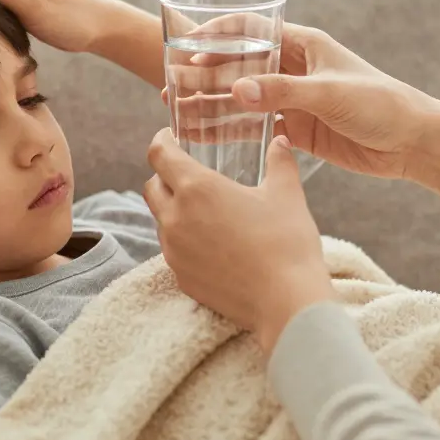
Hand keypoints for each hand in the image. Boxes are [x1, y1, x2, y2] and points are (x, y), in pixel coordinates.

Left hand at [143, 130, 334, 351]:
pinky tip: (210, 242)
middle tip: (188, 173)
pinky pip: (171, 249)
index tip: (169, 136)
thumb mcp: (287, 193)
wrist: (286, 302)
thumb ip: (279, 161)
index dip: (161, 141)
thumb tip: (280, 140)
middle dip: (164, 175)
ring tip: (204, 210)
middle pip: (152, 186)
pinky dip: (183, 239)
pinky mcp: (180, 276)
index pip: (159, 154)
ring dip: (173, 209)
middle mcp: (176, 217)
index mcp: (197, 188)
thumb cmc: (287, 243)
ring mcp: (174, 250)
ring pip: (160, 219)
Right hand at [168, 23, 439, 205]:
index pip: (251, 30)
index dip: (217, 37)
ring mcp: (292, 98)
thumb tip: (236, 91)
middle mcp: (293, 68)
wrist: (412, 142)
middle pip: (239, 65)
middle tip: (172, 86)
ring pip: (242, 97)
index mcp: (304, 44)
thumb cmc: (380, 104)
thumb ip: (282, 92)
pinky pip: (255, 126)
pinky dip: (230, 130)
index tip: (188, 52)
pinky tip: (204, 136)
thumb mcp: (329, 93)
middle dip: (205, 74)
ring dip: (212, 102)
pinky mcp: (296, 128)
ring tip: (178, 111)